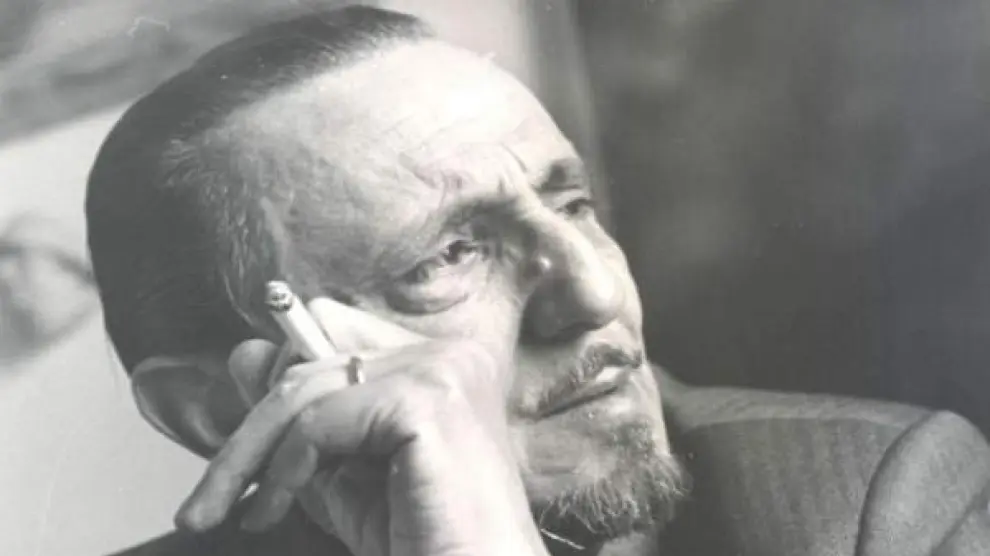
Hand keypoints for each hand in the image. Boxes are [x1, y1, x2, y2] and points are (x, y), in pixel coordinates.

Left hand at [175, 297, 548, 555]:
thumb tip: (247, 353)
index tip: (244, 446)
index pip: (333, 332)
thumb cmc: (422, 541)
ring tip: (233, 510)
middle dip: (252, 430)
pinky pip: (320, 421)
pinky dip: (285, 469)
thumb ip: (304, 418)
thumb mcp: (346, 473)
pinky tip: (275, 510)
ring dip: (252, 455)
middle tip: (209, 499)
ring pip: (305, 388)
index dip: (283, 382)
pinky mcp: (427, 400)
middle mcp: (449, 353)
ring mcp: (442, 370)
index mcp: (440, 362)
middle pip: (311, 358)